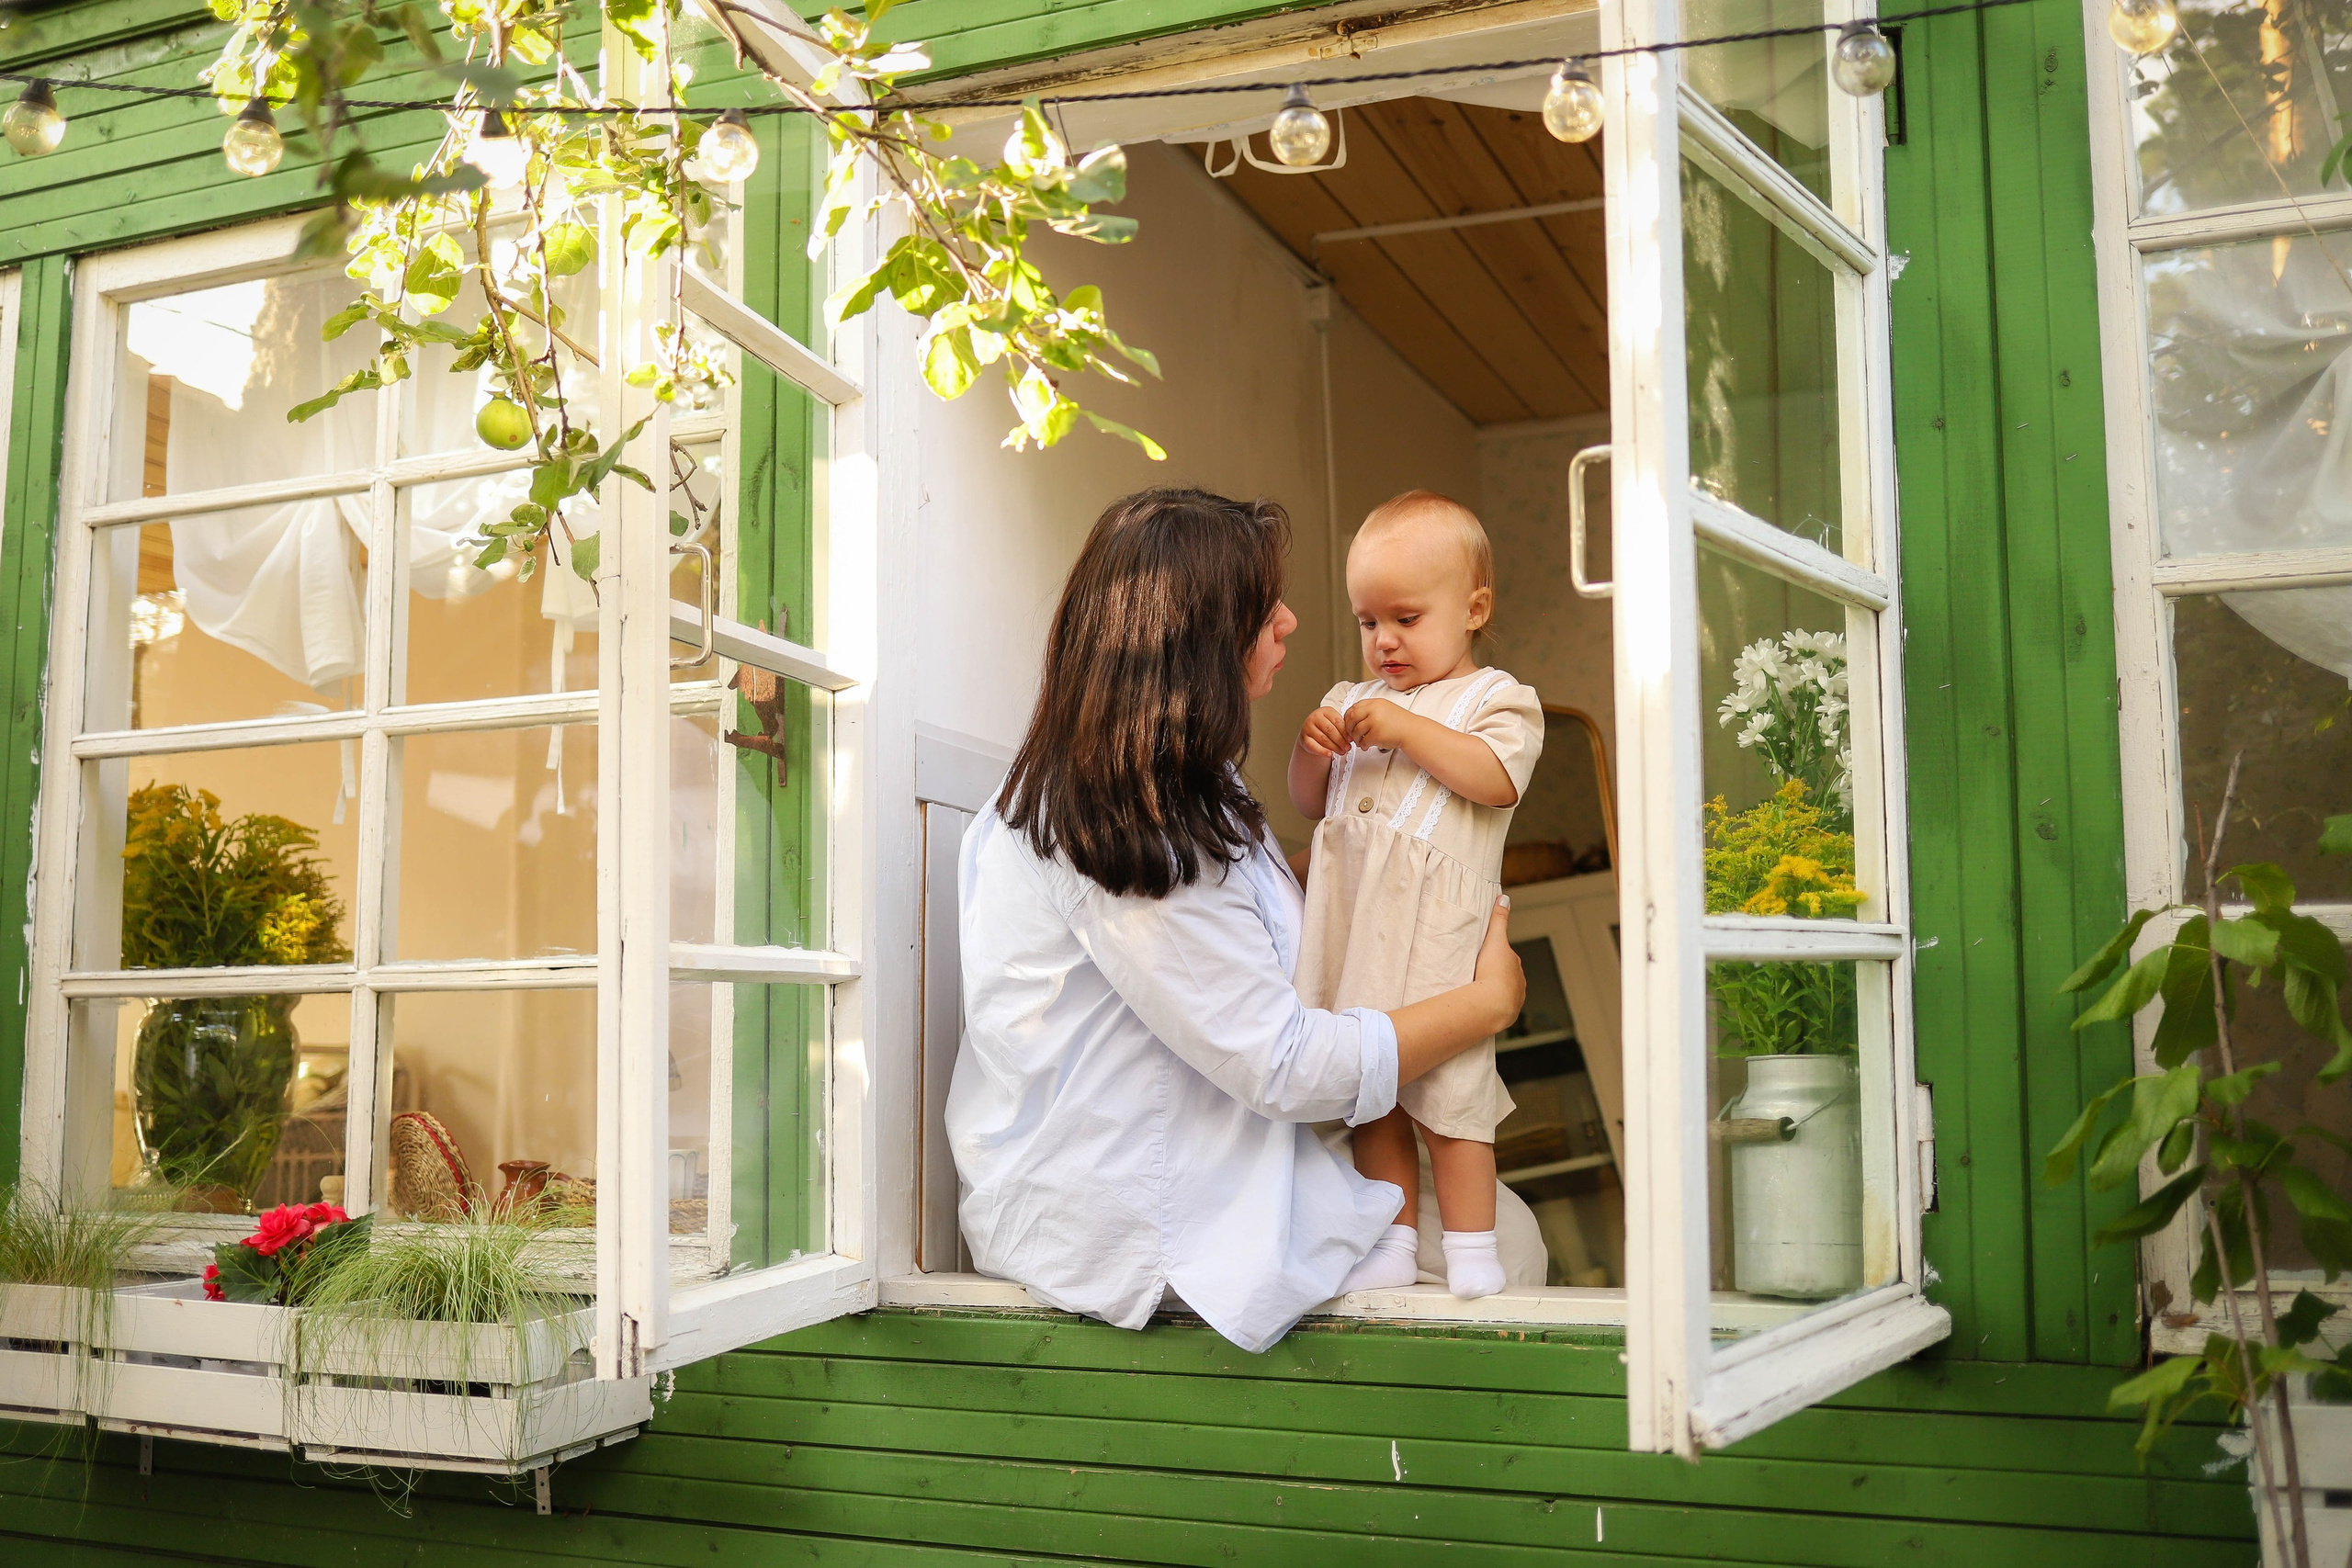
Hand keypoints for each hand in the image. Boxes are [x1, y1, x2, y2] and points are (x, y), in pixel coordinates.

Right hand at [1299, 705, 1349, 758]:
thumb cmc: (1326, 727)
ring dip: (1334, 747)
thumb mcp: (1334, 723)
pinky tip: (1330, 754)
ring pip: (1323, 739)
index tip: (1351, 740)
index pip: (1337, 721)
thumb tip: (1351, 739)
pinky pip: (1313, 746)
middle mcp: (1314, 717)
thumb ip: (1342, 728)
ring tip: (1341, 752)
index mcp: (1325, 711)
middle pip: (1330, 730)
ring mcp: (1308, 727)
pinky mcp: (1303, 738)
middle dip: (1341, 741)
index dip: (1345, 732)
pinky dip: (1322, 751)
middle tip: (1347, 748)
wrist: (1311, 732)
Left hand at [1343, 697, 1415, 752]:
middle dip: (1349, 727)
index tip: (1349, 723)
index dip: (1348, 717)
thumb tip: (1353, 717)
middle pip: (1352, 717)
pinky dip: (1363, 745)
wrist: (1412, 731)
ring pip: (1356, 730)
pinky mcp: (1376, 735)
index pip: (1354, 707)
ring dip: (1356, 738)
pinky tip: (1366, 746)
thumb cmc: (1400, 722)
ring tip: (1360, 741)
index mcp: (1375, 703)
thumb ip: (1370, 710)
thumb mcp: (1385, 709)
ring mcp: (1375, 722)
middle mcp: (1374, 710)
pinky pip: (1363, 740)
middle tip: (1351, 734)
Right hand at [1471, 899, 1524, 1033]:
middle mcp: (1519, 981)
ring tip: (1478, 990)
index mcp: (1515, 963)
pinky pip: (1500, 1006)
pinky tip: (1483, 1005)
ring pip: (1504, 991)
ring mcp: (1514, 998)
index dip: (1495, 955)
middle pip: (1506, 974)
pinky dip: (1493, 1005)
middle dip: (1495, 973)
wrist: (1493, 1004)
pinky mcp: (1508, 1013)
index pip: (1506, 956)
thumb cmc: (1493, 972)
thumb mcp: (1495, 940)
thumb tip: (1504, 898)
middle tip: (1477, 973)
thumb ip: (1499, 919)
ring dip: (1494, 990)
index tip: (1484, 956)